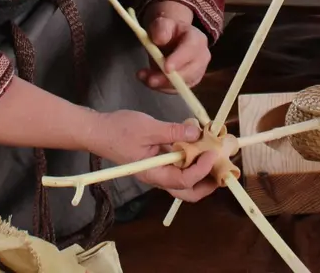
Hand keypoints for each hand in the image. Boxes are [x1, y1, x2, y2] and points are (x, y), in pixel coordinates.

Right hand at [87, 110, 220, 201]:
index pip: (183, 180)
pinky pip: (178, 167)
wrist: (97, 130)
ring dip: (201, 172)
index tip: (212, 152)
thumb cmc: (118, 130)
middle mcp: (157, 176)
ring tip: (214, 156)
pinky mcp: (157, 161)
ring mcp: (157, 170)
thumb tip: (196, 133)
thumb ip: (173, 131)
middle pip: (186, 191)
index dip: (201, 169)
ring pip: (184, 181)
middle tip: (222, 170)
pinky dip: (191, 160)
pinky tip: (197, 145)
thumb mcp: (148, 127)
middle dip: (207, 184)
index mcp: (153, 174)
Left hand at [139, 0, 210, 90]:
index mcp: (197, 38)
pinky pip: (176, 89)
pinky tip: (148, 80)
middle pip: (190, 72)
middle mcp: (202, 56)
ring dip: (162, 84)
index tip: (166, 68)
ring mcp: (198, 71)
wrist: (171, 39)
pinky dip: (161, 87)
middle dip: (169, 78)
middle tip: (150, 79)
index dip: (179, 60)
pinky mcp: (190, 82)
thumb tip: (160, 40)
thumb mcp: (162, 24)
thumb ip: (161, 28)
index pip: (191, 49)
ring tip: (144, 77)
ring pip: (183, 84)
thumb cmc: (167, 31)